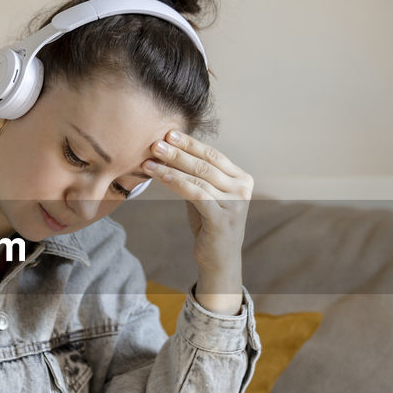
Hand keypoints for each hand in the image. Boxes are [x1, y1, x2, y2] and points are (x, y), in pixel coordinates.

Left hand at [143, 130, 253, 313]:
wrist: (219, 259)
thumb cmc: (210, 225)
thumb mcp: (206, 196)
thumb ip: (197, 177)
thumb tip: (171, 152)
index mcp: (241, 178)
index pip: (213, 155)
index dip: (191, 143)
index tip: (169, 133)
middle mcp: (242, 188)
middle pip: (205, 164)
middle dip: (178, 152)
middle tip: (156, 143)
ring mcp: (235, 203)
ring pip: (198, 178)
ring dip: (171, 167)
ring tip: (150, 160)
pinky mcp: (222, 218)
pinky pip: (195, 194)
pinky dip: (176, 182)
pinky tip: (160, 176)